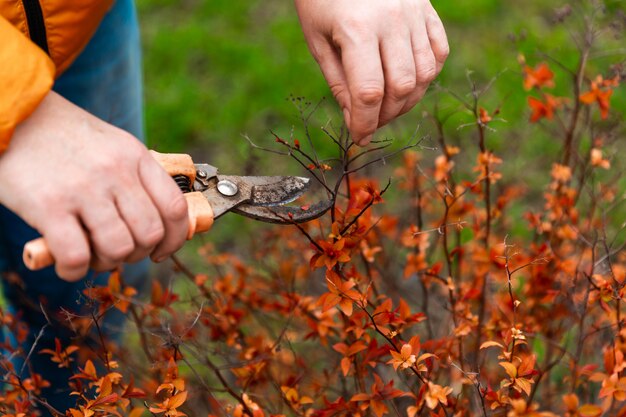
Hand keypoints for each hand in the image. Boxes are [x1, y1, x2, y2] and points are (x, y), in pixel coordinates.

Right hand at [0, 92, 188, 280]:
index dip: (175, 239)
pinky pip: (77, 257)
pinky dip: (74, 271)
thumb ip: (134, 178)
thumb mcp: (111, 145)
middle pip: (150, 234)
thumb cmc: (61, 137)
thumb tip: (156, 226)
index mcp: (135, 156)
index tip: (160, 251)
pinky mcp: (49, 206)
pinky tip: (65, 265)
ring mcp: (84, 188)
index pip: (175, 207)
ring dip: (106, 263)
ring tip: (89, 255)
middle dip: (137, 254)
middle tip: (115, 251)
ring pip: (119, 249)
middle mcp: (116, 171)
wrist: (11, 115)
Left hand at [295, 0, 448, 144]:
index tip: (359, 138)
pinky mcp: (427, 8)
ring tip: (387, 106)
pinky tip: (408, 83)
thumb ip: (338, 81)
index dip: (365, 123)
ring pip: (425, 74)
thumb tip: (356, 118)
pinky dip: (427, 75)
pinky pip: (439, 52)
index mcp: (356, 29)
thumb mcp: (317, 39)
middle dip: (386, 115)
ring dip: (407, 100)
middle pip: (402, 87)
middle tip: (370, 121)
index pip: (369, 92)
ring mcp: (414, 12)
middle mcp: (392, 20)